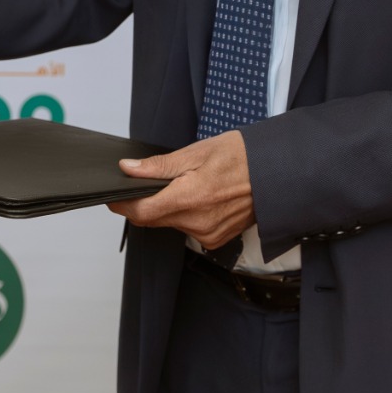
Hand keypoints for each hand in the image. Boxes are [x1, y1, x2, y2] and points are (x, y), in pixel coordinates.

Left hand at [108, 131, 255, 248]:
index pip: (141, 211)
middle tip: (157, 180)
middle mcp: (198, 223)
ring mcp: (208, 234)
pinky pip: (189, 230)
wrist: (277, 174)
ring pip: (171, 224)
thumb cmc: (242, 158)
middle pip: (154, 218)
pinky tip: (203, 198)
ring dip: (170, 207)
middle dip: (148, 201)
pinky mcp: (216, 239)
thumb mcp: (197, 153)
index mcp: (190, 199)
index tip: (115, 195)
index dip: (123, 204)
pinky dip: (187, 215)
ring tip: (190, 185)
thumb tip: (129, 169)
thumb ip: (159, 166)